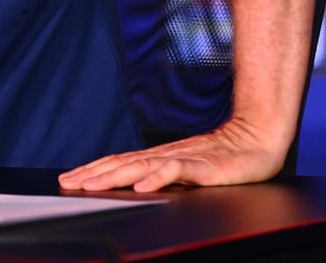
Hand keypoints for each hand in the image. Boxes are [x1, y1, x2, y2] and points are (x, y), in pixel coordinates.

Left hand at [58, 117, 286, 192]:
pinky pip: (177, 170)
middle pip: (122, 163)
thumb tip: (134, 185)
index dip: (93, 170)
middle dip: (93, 173)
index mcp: (160, 157)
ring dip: (115, 175)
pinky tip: (141, 185)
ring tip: (92, 184)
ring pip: (142, 165)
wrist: (258, 140)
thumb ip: (164, 175)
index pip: (119, 162)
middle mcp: (166, 155)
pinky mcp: (203, 166)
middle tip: (67, 182)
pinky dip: (157, 177)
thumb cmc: (225, 158)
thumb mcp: (188, 170)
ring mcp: (184, 158)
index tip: (68, 178)